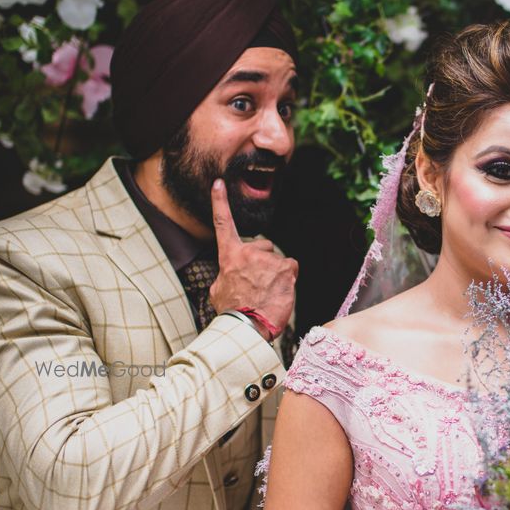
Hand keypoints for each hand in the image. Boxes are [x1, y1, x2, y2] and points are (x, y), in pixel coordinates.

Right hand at [209, 179, 297, 336]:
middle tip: (259, 284)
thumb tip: (230, 276)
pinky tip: (279, 292)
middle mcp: (248, 252)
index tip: (219, 184)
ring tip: (268, 293)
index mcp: (229, 255)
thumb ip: (226, 275)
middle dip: (264, 261)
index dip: (219, 202)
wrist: (248, 326)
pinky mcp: (285, 268)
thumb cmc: (233, 311)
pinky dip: (289, 278)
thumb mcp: (218, 290)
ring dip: (276, 273)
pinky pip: (291, 268)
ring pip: (277, 261)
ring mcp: (268, 259)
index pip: (223, 223)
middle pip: (262, 247)